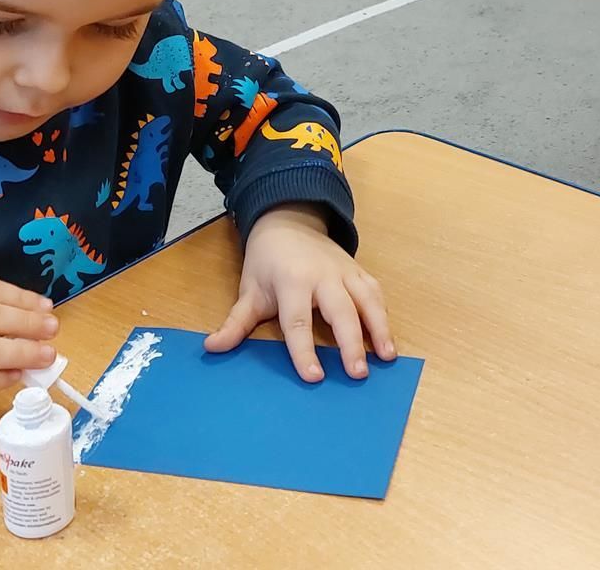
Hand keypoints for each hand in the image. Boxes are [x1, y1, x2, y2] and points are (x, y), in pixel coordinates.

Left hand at [204, 204, 394, 381]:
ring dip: (379, 329)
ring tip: (387, 357)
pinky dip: (384, 315)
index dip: (304, 350)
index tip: (314, 377)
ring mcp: (344, 272)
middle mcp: (322, 276)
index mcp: (292, 281)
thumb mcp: (249, 290)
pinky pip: (375, 293)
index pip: (298, 322)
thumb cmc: (267, 261)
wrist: (289, 221)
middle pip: (340, 312)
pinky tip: (387, 339)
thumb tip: (212, 347)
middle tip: (358, 373)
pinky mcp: (358, 271)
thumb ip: (236, 322)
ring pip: (367, 301)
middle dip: (351, 344)